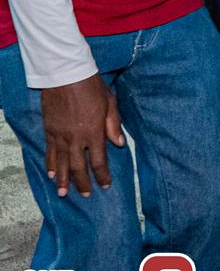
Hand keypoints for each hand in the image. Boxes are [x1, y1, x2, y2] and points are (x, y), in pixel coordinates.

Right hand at [40, 74, 123, 197]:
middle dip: (83, 182)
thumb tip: (120, 144)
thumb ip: (113, 125)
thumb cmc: (92, 87)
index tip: (105, 185)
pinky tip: (52, 174)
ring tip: (64, 193)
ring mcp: (61, 136)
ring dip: (64, 180)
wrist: (66, 76)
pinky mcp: (49, 131)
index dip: (102, 175)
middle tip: (86, 194)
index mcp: (94, 132)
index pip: (99, 161)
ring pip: (62, 164)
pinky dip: (51, 165)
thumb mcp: (110, 103)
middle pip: (79, 167)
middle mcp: (76, 138)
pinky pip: (50, 153)